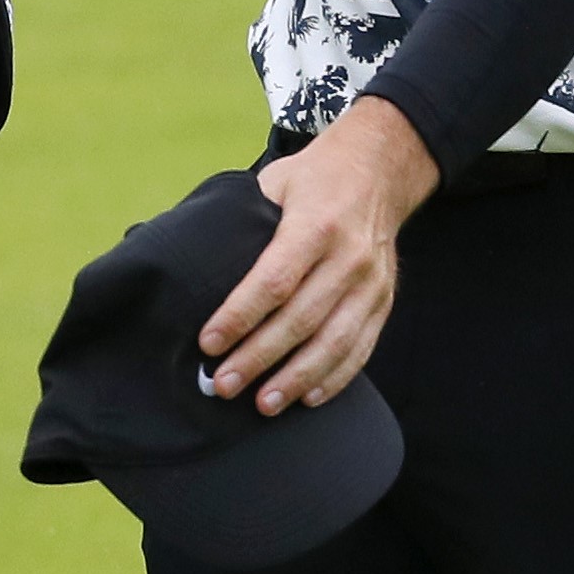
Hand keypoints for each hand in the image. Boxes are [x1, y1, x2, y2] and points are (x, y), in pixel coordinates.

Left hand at [198, 96, 441, 414]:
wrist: (379, 169)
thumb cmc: (312, 180)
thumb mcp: (273, 183)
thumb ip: (242, 221)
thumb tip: (190, 260)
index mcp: (315, 224)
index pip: (274, 280)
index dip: (239, 316)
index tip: (209, 343)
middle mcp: (348, 257)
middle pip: (300, 319)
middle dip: (259, 357)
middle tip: (223, 385)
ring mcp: (371, 283)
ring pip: (333, 342)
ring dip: (296, 378)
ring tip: (263, 403)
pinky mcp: (384, 301)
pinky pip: (361, 347)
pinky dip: (334, 377)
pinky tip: (306, 396)